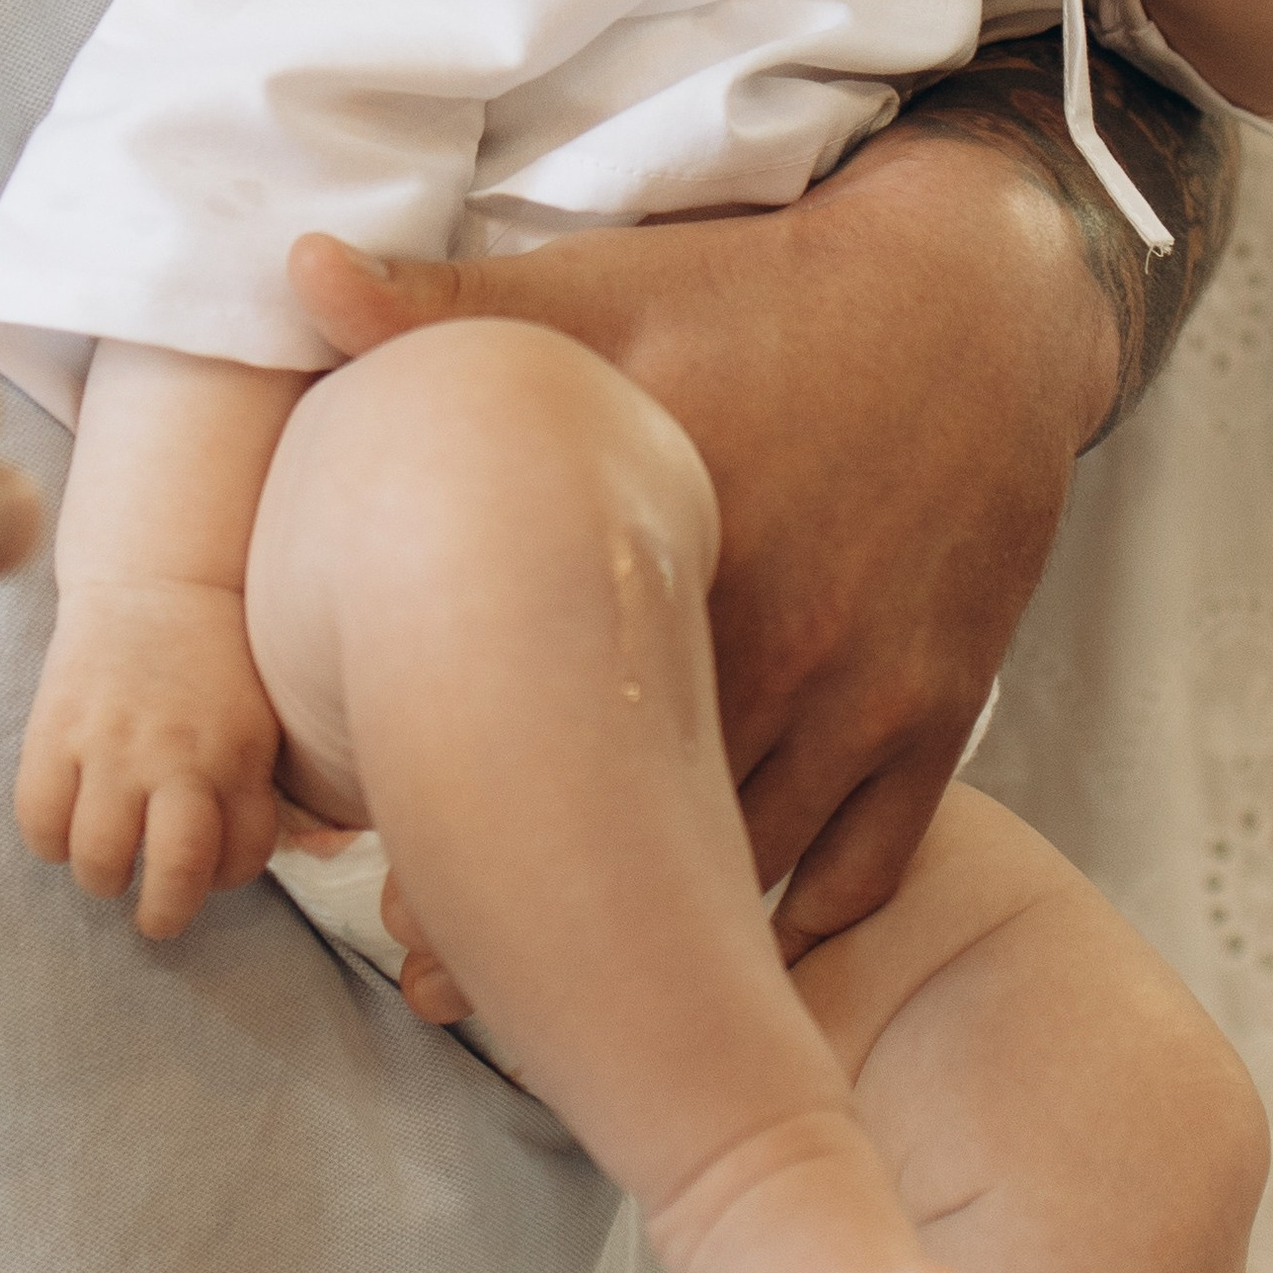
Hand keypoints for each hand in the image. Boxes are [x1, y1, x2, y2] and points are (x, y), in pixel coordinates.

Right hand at [16, 574, 281, 938]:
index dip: (224, 878)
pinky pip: (40, 821)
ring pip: (99, 859)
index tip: (209, 869)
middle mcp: (178, 756)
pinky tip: (65, 826)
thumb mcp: (257, 720)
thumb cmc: (217, 660)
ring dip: (102, 878)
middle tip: (156, 917)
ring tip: (107, 864)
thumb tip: (238, 864)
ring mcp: (112, 745)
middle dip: (164, 914)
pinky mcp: (55, 730)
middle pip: (174, 874)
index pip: (239, 860)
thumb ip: (252, 788)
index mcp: (238, 756)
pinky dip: (49, 842)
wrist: (157, 579)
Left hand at [287, 111, 1115, 967]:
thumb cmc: (767, 292)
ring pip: (742, 866)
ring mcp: (865, 690)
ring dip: (661, 938)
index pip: (541, 736)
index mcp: (669, 555)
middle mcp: (772, 641)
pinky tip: (724, 954)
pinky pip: (865, 868)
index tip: (381, 894)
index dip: (459, 828)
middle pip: (638, 833)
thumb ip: (442, 304)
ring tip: (564, 1001)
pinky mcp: (938, 709)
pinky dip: (792, 921)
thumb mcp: (604, 289)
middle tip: (438, 982)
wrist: (979, 297)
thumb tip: (294, 272)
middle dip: (541, 916)